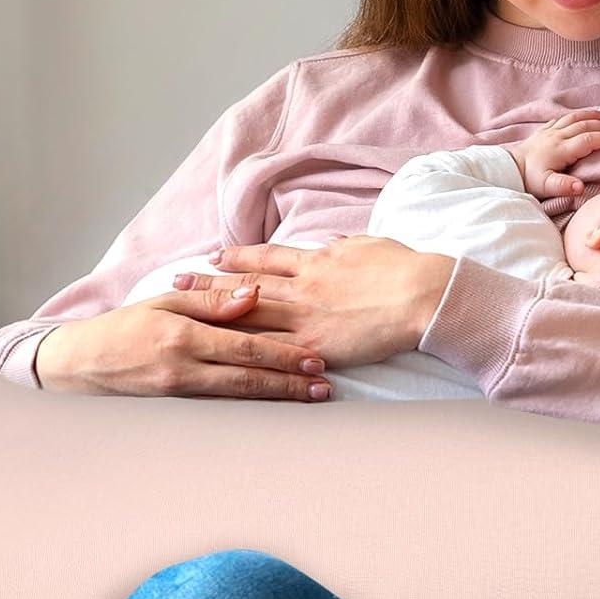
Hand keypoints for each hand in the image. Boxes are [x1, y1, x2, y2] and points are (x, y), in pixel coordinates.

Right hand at [32, 291, 333, 401]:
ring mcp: (180, 393)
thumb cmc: (126, 326)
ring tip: (310, 398)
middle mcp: (184, 367)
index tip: (317, 359)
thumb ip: (211, 298)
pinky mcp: (176, 407)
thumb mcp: (165, 301)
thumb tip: (254, 293)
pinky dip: (253, 408)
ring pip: (240, 397)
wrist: (82, 364)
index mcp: (184, 335)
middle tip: (324, 386)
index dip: (284, 355)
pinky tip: (276, 408)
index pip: (245, 346)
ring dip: (278, 398)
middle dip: (290, 382)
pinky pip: (222, 407)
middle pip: (248, 377)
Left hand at [171, 234, 455, 366]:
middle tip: (176, 283)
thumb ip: (346, 246)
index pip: (267, 258)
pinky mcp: (315, 345)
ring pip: (248, 314)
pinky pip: (273, 351)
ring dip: (213, 314)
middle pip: (244, 285)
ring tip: (184, 312)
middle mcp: (302, 286)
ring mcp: (305, 317)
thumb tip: (334, 243)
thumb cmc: (405, 267)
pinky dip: (244, 352)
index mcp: (317, 261)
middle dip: (207, 285)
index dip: (238, 258)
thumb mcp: (370, 244)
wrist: (423, 293)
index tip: (214, 256)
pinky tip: (219, 355)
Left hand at [506, 108, 599, 198]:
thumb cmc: (529, 180)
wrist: (508, 170)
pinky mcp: (543, 131)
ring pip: (574, 118)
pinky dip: (576, 114)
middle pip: (584, 126)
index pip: (588, 140)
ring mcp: (549, 132)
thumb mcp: (546, 187)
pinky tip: (583, 114)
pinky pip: (562, 118)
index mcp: (561, 150)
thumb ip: (564, 186)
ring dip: (591, 115)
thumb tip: (580, 188)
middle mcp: (557, 137)